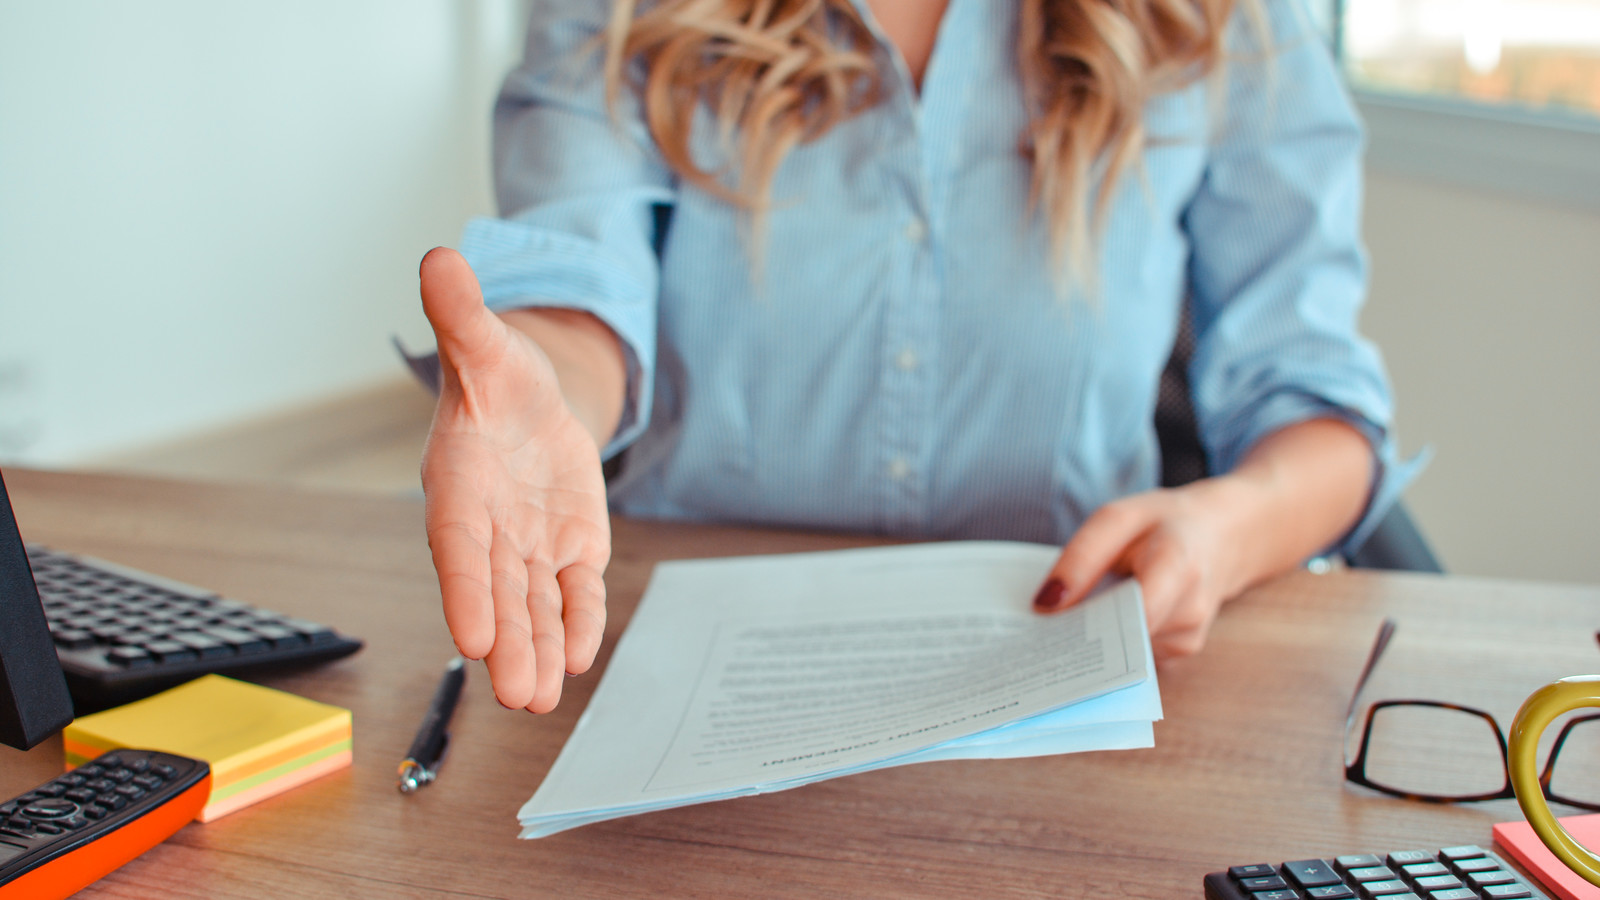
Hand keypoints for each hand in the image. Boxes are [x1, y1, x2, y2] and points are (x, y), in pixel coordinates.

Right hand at [419, 247, 610, 712]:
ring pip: (533, 603)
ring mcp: (529, 544)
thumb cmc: (498, 376)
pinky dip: (578, 619)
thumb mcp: (487, 343)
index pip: (458, 544)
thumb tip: (440, 257)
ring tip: (541, 699)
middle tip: (518, 694)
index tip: (474, 636)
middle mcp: (490, 526)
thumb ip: (464, 315)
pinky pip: (574, 591)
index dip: (465, 589)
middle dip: (508, 641)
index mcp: (459, 484)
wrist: (532, 401)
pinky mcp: (569, 549)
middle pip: (496, 591)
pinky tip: (582, 655)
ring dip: (539, 648)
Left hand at [1031, 478, 1260, 660]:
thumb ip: (1081, 558)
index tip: (1043, 629)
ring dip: (1091, 638)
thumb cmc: (1164, 523)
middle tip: (1033, 633)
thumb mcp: (1117, 518)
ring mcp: (1188, 638)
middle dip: (1076, 636)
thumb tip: (1045, 606)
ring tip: (1068, 618)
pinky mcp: (1180, 652)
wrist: (1221, 536)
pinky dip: (1109, 642)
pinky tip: (1096, 622)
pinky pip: (1132, 657)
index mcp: (1177, 566)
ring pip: (1121, 654)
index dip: (1086, 625)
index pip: (1134, 613)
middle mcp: (1189, 611)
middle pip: (1119, 641)